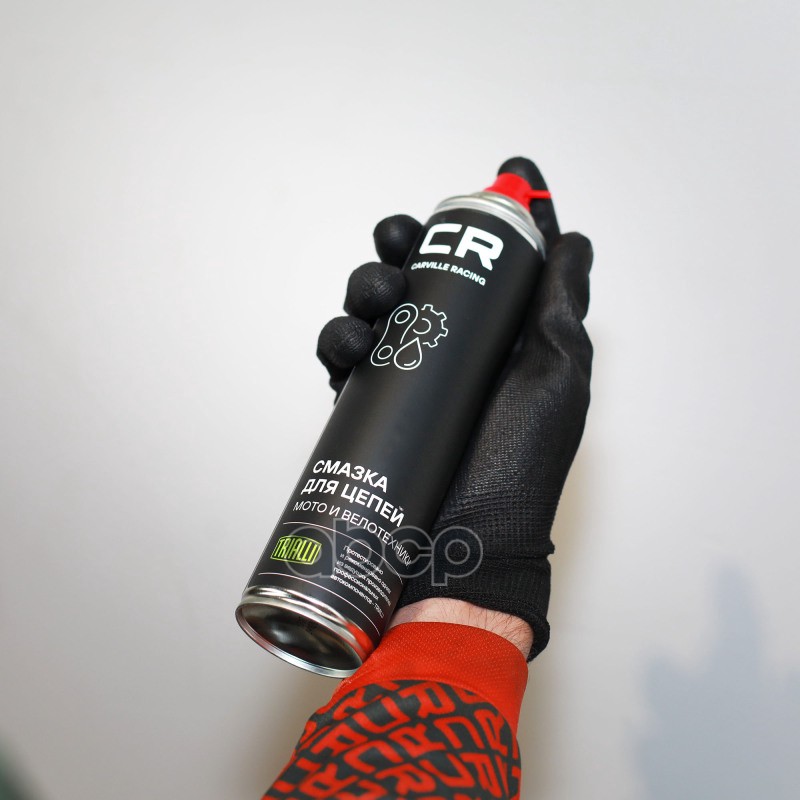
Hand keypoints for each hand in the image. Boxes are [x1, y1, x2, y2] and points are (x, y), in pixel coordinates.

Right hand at [317, 158, 592, 658]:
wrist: (468, 539)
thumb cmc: (521, 462)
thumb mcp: (557, 374)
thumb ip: (561, 304)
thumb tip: (573, 236)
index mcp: (503, 333)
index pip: (491, 259)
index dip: (487, 217)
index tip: (492, 178)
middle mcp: (455, 344)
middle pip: (422, 269)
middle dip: (407, 243)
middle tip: (403, 242)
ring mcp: (409, 370)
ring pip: (375, 303)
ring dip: (366, 284)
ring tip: (376, 298)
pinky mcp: (372, 398)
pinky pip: (343, 352)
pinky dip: (337, 337)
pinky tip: (348, 342)